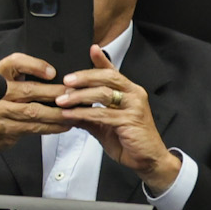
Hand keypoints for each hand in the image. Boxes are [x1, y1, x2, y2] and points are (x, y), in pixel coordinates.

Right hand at [0, 51, 71, 176]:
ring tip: (74, 111)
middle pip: (28, 89)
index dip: (34, 65)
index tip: (52, 72)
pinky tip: (64, 124)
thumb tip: (54, 76)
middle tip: (74, 93)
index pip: (14, 62)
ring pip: (33, 110)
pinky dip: (51, 126)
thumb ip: (19, 79)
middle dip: (55, 92)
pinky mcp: (5, 129)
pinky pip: (33, 127)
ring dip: (57, 112)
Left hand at [53, 62, 178, 189]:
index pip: (113, 71)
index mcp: (129, 92)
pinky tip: (71, 115)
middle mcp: (134, 94)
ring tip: (62, 100)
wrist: (148, 160)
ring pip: (103, 93)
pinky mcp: (130, 120)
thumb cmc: (129, 141)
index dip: (102, 59)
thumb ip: (89, 114)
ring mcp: (134, 106)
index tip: (92, 49)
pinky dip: (84, 113)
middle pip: (107, 77)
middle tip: (66, 81)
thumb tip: (69, 109)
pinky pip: (102, 113)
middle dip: (84, 78)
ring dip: (79, 96)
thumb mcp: (105, 124)